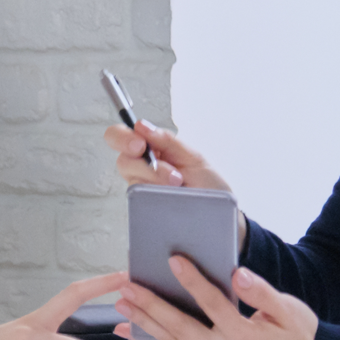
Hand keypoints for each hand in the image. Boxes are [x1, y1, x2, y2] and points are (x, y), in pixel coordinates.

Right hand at [104, 121, 246, 249]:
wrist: (219, 214)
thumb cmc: (207, 184)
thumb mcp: (192, 156)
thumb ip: (166, 140)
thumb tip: (141, 126)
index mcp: (149, 150)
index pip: (120, 137)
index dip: (122, 138)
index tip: (140, 144)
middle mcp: (141, 169)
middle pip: (123, 161)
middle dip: (145, 165)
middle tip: (170, 172)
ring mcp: (142, 191)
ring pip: (133, 182)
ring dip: (157, 181)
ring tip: (179, 185)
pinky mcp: (144, 209)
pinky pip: (140, 201)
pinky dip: (157, 196)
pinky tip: (171, 197)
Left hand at [112, 259, 316, 339]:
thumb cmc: (295, 334)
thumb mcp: (290, 311)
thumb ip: (263, 294)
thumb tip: (239, 275)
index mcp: (247, 339)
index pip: (215, 306)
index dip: (193, 282)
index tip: (174, 261)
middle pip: (182, 327)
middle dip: (152, 306)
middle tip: (128, 287)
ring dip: (144, 322)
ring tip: (122, 304)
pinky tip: (129, 330)